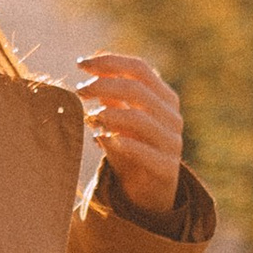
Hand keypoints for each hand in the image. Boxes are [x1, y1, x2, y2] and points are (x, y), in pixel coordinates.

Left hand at [71, 53, 184, 218]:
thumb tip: (90, 64)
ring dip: (109, 113)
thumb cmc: (131, 146)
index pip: (140, 68)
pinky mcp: (167, 168)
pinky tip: (100, 138)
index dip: (110, 62)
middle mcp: (172, 116)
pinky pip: (144, 151)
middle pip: (137, 89)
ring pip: (139, 118)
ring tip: (89, 116)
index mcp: (164, 97)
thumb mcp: (119, 116)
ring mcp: (172, 142)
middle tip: (79, 90)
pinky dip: (120, 142)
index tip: (81, 64)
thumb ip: (110, 93)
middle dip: (103, 85)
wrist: (147, 191)